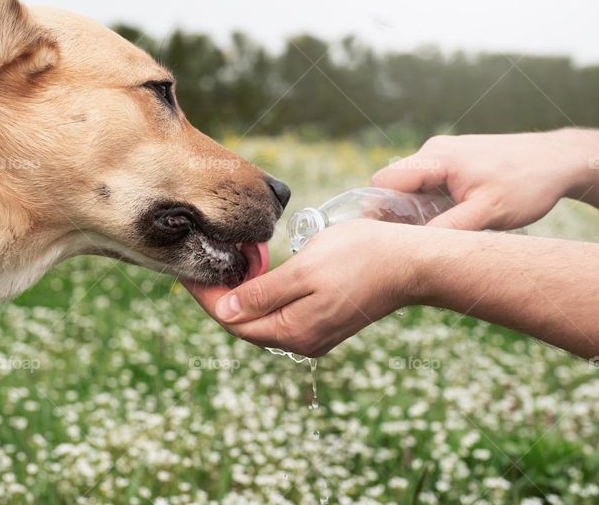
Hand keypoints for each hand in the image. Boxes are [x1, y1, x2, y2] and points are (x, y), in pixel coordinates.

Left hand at [184, 219, 420, 357]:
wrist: (412, 263)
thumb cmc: (361, 258)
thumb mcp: (305, 270)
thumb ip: (263, 294)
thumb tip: (225, 312)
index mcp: (293, 331)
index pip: (233, 322)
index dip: (206, 298)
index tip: (186, 273)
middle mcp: (301, 340)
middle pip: (244, 324)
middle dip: (219, 297)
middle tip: (200, 265)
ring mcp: (314, 333)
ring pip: (262, 319)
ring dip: (240, 296)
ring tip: (224, 266)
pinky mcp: (325, 321)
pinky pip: (280, 313)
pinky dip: (263, 295)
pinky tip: (258, 273)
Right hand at [371, 130, 586, 229]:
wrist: (559, 159)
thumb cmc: (527, 183)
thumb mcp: (489, 213)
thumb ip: (449, 228)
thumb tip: (416, 247)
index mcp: (437, 158)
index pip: (385, 182)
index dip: (377, 210)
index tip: (384, 238)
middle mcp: (434, 151)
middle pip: (395, 185)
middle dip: (396, 213)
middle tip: (409, 243)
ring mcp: (444, 154)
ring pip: (413, 186)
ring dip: (417, 210)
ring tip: (433, 234)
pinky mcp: (455, 161)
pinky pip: (429, 183)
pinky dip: (432, 203)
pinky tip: (450, 221)